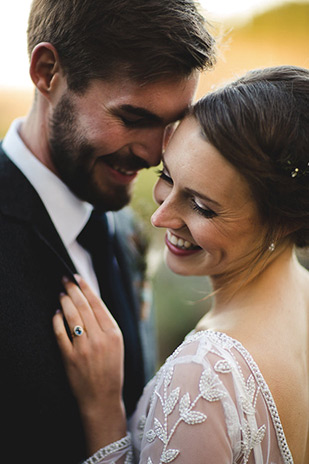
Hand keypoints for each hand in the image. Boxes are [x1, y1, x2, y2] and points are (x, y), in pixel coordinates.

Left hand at [53, 275, 125, 452]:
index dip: (86, 288)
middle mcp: (99, 338)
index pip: (98, 304)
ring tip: (61, 293)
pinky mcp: (70, 357)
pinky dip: (56, 320)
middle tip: (66, 279)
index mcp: (114, 333)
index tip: (78, 277)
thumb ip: (106, 324)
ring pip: (71, 316)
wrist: (102, 398)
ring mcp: (84, 348)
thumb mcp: (117, 344)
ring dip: (64, 301)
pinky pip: (60, 333)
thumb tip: (91, 300)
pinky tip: (56, 313)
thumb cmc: (111, 370)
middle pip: (83, 306)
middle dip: (73, 289)